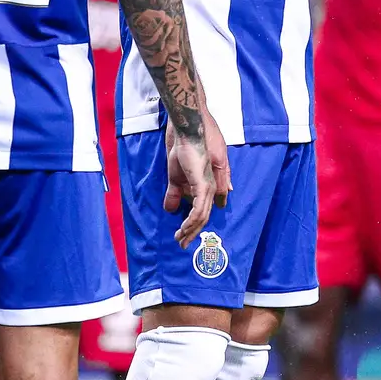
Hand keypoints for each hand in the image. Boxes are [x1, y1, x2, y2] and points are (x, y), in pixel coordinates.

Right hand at [163, 111, 229, 245]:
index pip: (202, 211)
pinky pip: (199, 210)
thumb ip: (174, 194)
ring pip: (202, 217)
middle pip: (203, 218)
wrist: (186, 134)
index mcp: (205, 186)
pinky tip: (184, 229)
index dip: (193, 225)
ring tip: (180, 240)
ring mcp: (208, 188)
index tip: (183, 236)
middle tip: (182, 244)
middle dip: (192, 233)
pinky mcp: (203, 186)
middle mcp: (210, 189)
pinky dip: (191, 222)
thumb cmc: (182, 150)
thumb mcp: (175, 177)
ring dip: (190, 230)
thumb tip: (170, 209)